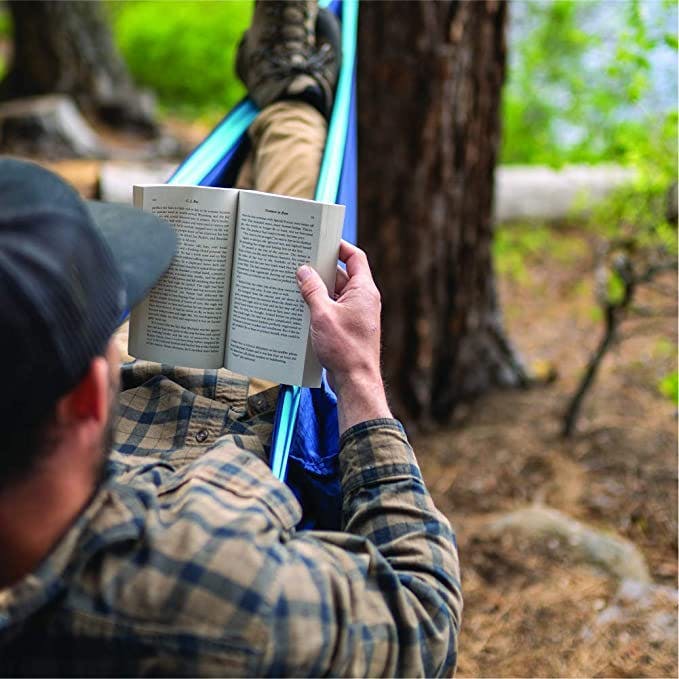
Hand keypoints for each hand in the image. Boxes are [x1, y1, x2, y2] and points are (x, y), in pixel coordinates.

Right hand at [296, 241, 391, 432]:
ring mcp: (357, 315)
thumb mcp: (323, 315)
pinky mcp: (349, 329)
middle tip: (300, 261)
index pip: (355, 258)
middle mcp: (363, 300)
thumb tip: (304, 271)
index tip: (322, 240)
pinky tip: (301, 308)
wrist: (356, 381)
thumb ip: (312, 290)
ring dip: (318, 290)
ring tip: (295, 284)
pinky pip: (333, 310)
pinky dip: (320, 306)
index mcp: (364, 291)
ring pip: (335, 294)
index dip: (339, 247)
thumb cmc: (345, 349)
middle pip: (342, 275)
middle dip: (321, 270)